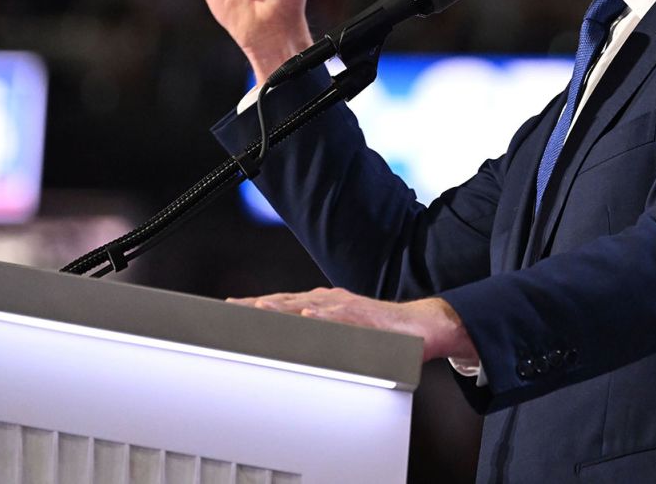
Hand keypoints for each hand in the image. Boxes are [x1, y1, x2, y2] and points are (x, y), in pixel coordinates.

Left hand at [228, 288, 479, 363]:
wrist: (424, 326)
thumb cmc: (384, 333)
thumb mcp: (344, 337)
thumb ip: (322, 339)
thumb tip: (294, 353)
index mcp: (324, 306)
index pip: (284, 306)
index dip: (257, 307)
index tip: (231, 309)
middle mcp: (332, 302)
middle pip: (289, 302)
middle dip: (259, 305)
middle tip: (232, 308)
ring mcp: (348, 307)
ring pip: (310, 306)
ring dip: (284, 307)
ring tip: (259, 308)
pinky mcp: (366, 316)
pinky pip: (342, 316)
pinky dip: (324, 316)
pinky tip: (308, 317)